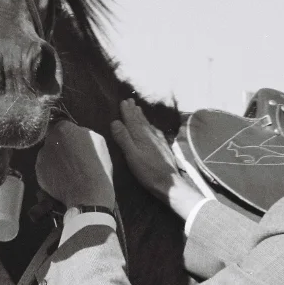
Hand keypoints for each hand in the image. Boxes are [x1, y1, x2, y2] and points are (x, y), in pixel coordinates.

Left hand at [35, 120, 114, 208]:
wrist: (88, 195)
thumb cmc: (97, 166)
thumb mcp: (98, 141)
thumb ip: (82, 132)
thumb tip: (75, 133)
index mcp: (63, 129)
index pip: (63, 126)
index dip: (70, 135)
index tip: (75, 144)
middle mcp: (48, 141)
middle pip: (53, 140)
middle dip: (61, 146)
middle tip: (73, 158)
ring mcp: (41, 158)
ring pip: (48, 154)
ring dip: (55, 159)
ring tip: (68, 171)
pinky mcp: (38, 174)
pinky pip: (45, 169)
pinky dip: (52, 173)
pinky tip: (63, 180)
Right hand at [111, 99, 204, 219]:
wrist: (169, 183)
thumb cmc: (148, 171)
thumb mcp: (132, 156)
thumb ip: (124, 138)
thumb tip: (115, 121)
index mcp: (141, 136)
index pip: (132, 120)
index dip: (127, 111)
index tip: (123, 101)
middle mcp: (150, 135)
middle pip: (140, 120)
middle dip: (134, 111)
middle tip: (130, 101)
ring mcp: (158, 141)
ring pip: (148, 125)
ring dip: (142, 117)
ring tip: (139, 109)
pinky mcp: (163, 147)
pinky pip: (155, 131)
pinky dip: (151, 126)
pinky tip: (152, 127)